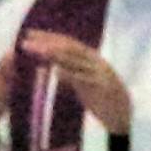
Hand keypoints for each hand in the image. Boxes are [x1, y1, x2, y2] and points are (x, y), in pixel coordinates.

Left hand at [17, 29, 132, 134]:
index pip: (67, 43)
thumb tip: (54, 69)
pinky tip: (57, 71)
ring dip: (55, 54)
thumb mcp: (85, 85)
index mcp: (92, 59)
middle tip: (25, 41)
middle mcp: (96, 62)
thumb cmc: (104, 101)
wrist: (125, 116)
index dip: (48, 37)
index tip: (29, 34)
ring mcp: (100, 73)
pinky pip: (84, 79)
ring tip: (38, 50)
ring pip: (76, 59)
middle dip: (47, 42)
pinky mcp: (103, 87)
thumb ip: (72, 75)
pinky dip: (70, 74)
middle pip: (69, 47)